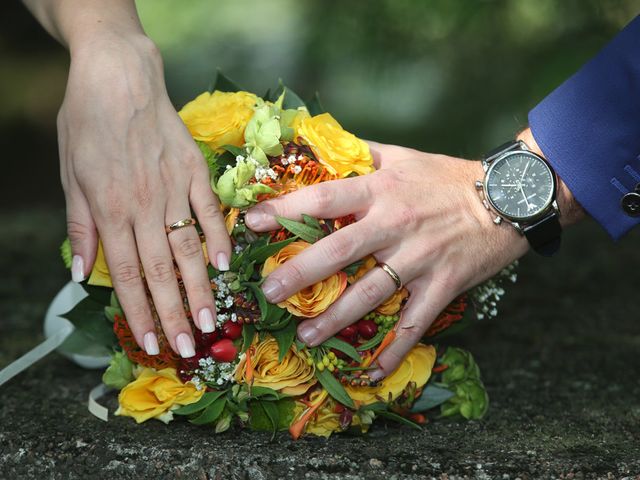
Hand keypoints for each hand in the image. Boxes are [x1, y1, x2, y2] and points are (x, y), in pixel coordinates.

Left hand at [59, 32, 229, 357]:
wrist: (119, 76)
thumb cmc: (86, 124)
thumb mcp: (70, 176)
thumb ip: (81, 228)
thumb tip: (82, 276)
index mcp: (111, 210)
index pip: (128, 275)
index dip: (140, 312)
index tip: (153, 343)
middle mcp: (145, 206)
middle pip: (162, 270)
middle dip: (174, 313)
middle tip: (189, 348)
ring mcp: (174, 189)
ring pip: (188, 248)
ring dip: (199, 288)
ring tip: (210, 320)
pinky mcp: (196, 171)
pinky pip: (209, 210)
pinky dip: (218, 238)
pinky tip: (224, 265)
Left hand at [245, 136, 580, 378]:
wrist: (508, 197)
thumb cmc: (447, 177)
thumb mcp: (402, 156)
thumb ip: (361, 153)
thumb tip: (319, 144)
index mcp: (382, 189)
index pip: (325, 198)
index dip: (286, 209)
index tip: (251, 223)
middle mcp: (396, 224)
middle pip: (340, 251)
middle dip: (299, 273)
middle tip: (266, 293)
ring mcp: (421, 257)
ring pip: (371, 292)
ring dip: (336, 318)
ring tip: (305, 336)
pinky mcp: (443, 285)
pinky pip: (414, 323)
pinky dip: (393, 350)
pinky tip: (370, 371)